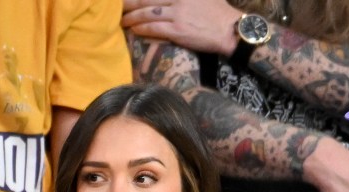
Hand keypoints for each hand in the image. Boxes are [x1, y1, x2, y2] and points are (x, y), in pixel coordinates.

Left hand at [122, 0, 241, 55]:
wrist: (232, 31)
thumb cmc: (220, 14)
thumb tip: (170, 1)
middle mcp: (178, 0)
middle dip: (128, 4)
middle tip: (116, 7)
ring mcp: (177, 14)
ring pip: (147, 13)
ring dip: (132, 17)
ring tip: (122, 21)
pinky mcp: (179, 30)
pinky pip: (155, 28)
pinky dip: (142, 28)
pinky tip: (134, 29)